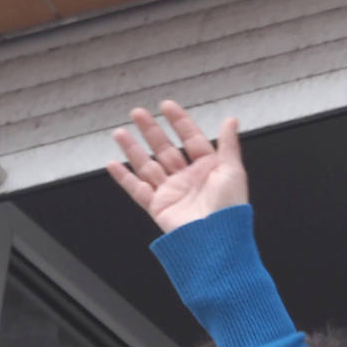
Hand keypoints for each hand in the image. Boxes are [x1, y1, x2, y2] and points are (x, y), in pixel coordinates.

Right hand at [107, 100, 247, 232]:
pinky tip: (113, 164)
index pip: (192, 139)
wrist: (216, 240)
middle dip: (151, 131)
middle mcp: (188, 179)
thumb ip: (229, 144)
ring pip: (148, 166)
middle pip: (165, 149)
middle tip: (137, 113)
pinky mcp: (158, 207)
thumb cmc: (230, 209)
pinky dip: (124, 178)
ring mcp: (172, 192)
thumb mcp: (233, 171)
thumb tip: (230, 120)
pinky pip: (137, 190)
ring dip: (133, 149)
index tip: (166, 106)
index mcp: (208, 169)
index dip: (180, 122)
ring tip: (120, 132)